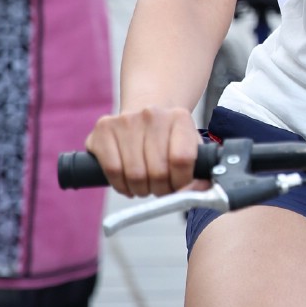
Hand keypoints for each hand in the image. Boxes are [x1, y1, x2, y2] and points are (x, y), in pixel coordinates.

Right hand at [86, 106, 203, 197]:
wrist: (143, 112)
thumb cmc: (169, 138)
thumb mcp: (191, 148)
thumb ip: (201, 172)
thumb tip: (202, 194)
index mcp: (179, 117)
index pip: (182, 159)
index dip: (181, 182)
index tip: (179, 186)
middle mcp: (152, 114)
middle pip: (157, 171)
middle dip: (161, 189)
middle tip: (161, 188)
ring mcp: (125, 120)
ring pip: (135, 175)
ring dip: (141, 189)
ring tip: (146, 185)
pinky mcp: (103, 128)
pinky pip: (113, 171)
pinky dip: (121, 185)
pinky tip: (128, 183)